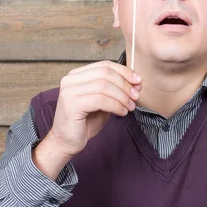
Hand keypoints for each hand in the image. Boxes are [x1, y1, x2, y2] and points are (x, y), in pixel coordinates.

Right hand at [33, 61, 141, 178]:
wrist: (67, 142)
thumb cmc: (85, 122)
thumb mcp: (104, 102)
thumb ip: (116, 90)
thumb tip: (137, 82)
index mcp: (77, 75)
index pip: (104, 65)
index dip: (124, 71)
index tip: (139, 81)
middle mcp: (70, 80)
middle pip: (105, 73)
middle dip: (125, 84)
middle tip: (136, 96)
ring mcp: (69, 91)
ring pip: (104, 86)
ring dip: (122, 97)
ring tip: (130, 107)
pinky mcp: (72, 104)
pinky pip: (100, 100)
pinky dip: (116, 106)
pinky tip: (122, 112)